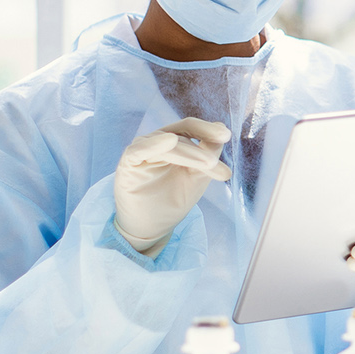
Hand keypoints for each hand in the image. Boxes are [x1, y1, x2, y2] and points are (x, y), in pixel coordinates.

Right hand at [113, 118, 232, 254]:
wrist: (152, 226)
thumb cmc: (173, 198)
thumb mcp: (197, 176)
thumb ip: (208, 153)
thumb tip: (222, 127)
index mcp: (174, 141)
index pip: (191, 128)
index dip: (208, 130)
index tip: (227, 136)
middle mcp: (157, 141)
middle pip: (182, 137)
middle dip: (201, 150)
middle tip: (216, 163)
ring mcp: (142, 150)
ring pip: (166, 146)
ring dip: (188, 153)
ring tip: (208, 163)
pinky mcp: (128, 163)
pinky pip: (139, 150)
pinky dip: (153, 144)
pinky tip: (169, 141)